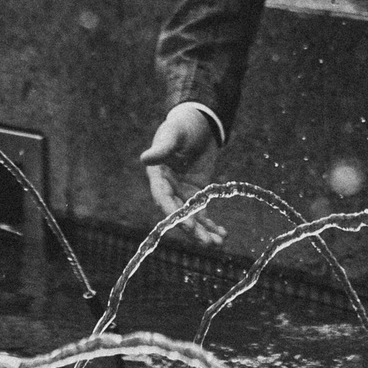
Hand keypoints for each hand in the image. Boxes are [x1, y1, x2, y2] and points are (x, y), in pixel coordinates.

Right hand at [138, 104, 224, 243]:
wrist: (198, 123)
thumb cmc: (181, 126)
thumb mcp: (172, 134)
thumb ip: (162, 148)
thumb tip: (145, 158)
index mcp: (158, 176)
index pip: (164, 198)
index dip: (174, 213)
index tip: (189, 225)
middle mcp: (169, 189)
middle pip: (178, 213)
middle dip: (192, 229)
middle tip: (206, 242)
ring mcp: (183, 193)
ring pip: (191, 217)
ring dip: (203, 232)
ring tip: (217, 244)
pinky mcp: (197, 194)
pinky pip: (203, 214)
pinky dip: (211, 225)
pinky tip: (222, 235)